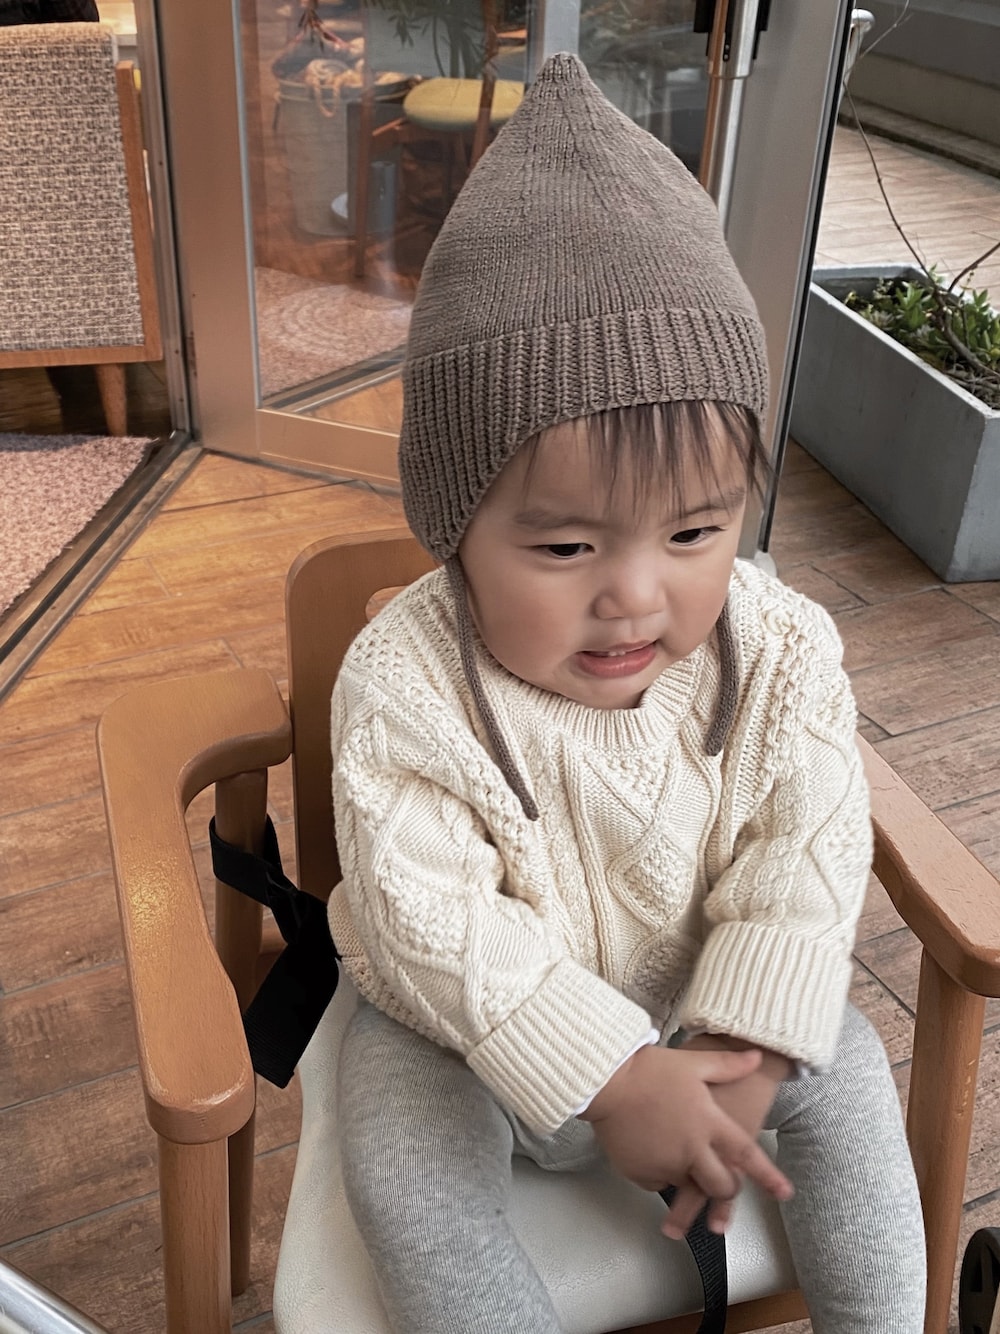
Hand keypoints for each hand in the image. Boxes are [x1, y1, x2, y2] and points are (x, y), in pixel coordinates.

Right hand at [579, 1044, 792, 1235]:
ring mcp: (666, 1164)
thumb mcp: (693, 1061)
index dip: (769, 1177)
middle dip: (727, 1187)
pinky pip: (659, 1182)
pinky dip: (662, 1172)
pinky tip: (654, 1149)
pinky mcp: (641, 1172)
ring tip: (681, 1157)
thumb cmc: (650, 1067)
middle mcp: (691, 1149)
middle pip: (722, 1185)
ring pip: (690, 1186)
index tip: (785, 1193)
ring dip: (692, 1177)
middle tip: (724, 1181)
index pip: (747, 1155)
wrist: (605, 1080)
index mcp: (708, 1122)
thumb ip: (727, 1065)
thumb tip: (756, 1057)